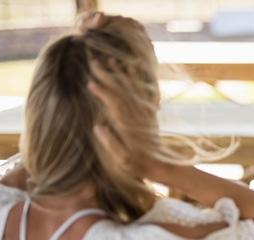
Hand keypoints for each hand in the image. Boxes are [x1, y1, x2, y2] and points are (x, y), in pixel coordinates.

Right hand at [87, 60, 165, 180]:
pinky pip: (144, 93)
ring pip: (132, 89)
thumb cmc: (139, 165)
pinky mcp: (150, 114)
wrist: (162, 165)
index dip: (102, 93)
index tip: (90, 83)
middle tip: (96, 62)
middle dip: (108, 77)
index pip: (113, 104)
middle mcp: (137, 116)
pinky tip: (132, 69)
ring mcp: (144, 114)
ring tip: (112, 60)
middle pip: (121, 91)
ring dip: (122, 74)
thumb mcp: (122, 159)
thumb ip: (110, 143)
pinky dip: (137, 80)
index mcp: (128, 126)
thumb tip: (97, 126)